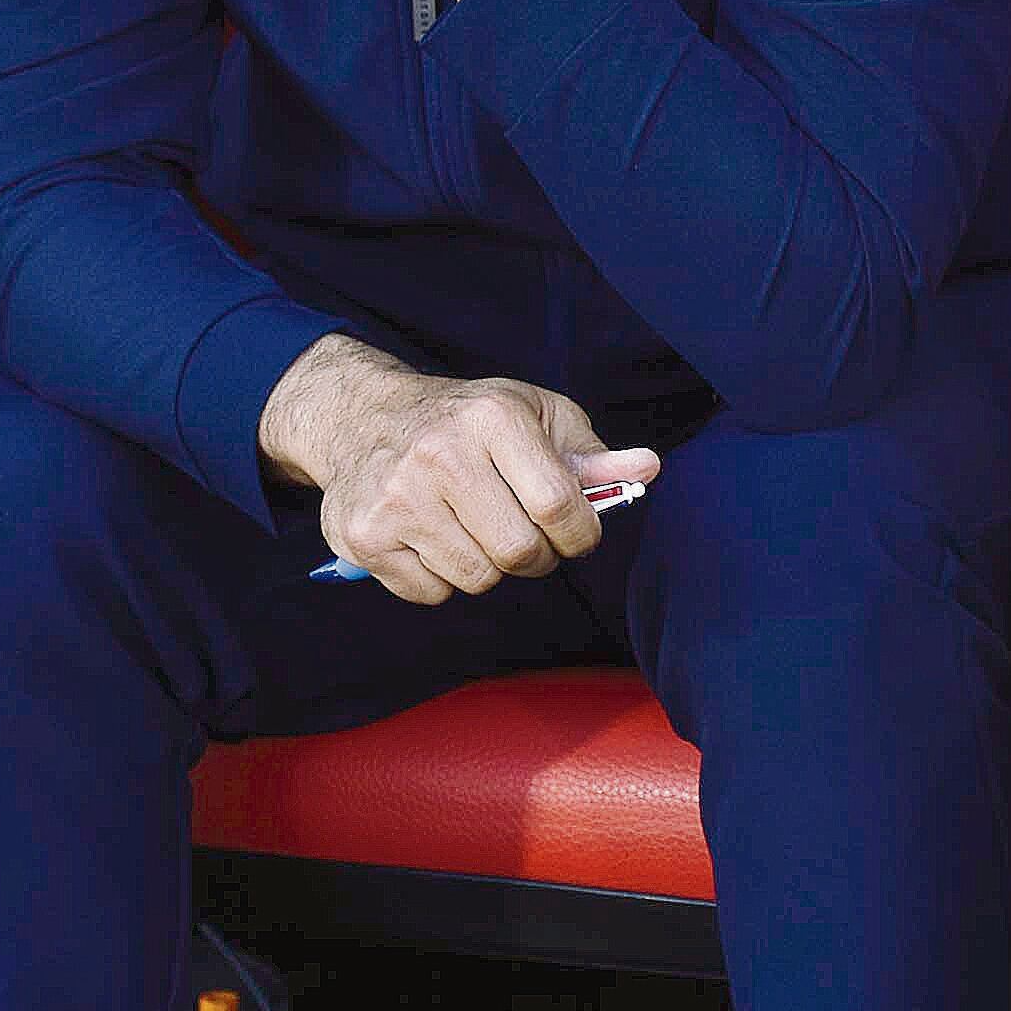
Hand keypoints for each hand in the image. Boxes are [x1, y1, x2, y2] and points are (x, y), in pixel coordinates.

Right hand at [259, 334, 658, 604]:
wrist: (363, 417)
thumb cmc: (467, 420)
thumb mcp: (535, 417)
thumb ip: (591, 453)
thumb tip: (647, 470)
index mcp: (493, 419)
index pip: (558, 504)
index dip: (581, 534)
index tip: (578, 534)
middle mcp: (440, 455)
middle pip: (519, 551)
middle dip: (539, 556)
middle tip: (529, 536)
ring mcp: (396, 498)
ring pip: (477, 579)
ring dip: (491, 568)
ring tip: (478, 530)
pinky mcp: (363, 536)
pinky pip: (431, 593)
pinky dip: (444, 580)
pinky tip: (437, 540)